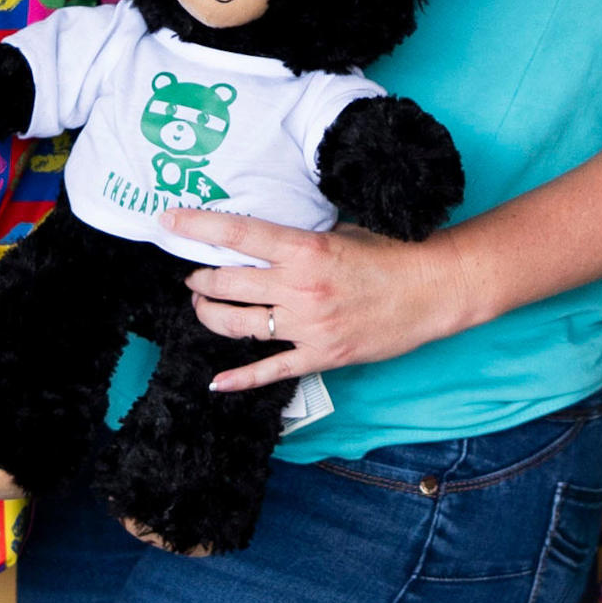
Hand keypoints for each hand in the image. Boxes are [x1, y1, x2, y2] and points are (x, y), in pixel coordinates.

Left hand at [154, 212, 486, 389]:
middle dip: (200, 278)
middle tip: (194, 274)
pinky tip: (217, 382)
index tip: (168, 220)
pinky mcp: (321, 355)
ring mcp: (308, 326)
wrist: (433, 291)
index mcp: (306, 250)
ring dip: (210, 315)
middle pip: (227, 282)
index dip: (197, 227)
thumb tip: (265, 238)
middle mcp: (300, 288)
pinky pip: (271, 370)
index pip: (238, 235)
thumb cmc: (392, 254)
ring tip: (202, 306)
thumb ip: (302, 239)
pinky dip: (240, 378)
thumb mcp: (343, 231)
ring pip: (238, 325)